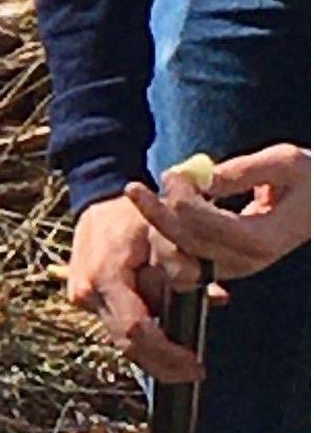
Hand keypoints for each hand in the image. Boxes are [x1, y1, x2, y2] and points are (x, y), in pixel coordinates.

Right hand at [65, 193, 204, 382]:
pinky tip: (165, 319)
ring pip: (122, 335)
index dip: (166, 354)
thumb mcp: (166, 231)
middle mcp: (86, 292)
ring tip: (183, 340)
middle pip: (127, 342)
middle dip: (162, 360)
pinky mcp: (85, 299)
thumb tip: (212, 297)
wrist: (96, 202)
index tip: (194, 365)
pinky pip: (118, 321)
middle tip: (194, 370)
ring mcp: (82, 297)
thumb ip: (185, 264)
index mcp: (104, 276)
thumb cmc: (134, 214)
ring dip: (155, 340)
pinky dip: (144, 324)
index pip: (135, 330)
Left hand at [127, 144, 311, 284]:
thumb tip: (204, 179)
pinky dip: (163, 242)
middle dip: (155, 213)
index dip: (180, 197)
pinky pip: (178, 264)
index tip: (174, 172)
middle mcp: (246, 261)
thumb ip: (244, 171)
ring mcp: (232, 269)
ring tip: (151, 198)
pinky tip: (159, 215)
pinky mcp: (220, 268)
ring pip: (174, 259)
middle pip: (183, 244)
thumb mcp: (285, 162)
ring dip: (156, 229)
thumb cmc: (306, 179)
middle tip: (135, 187)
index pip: (204, 223)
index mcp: (262, 238)